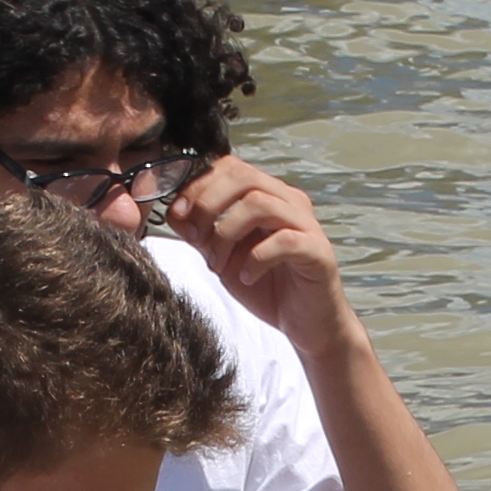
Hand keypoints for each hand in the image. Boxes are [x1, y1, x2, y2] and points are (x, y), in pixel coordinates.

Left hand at [163, 155, 358, 354]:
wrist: (305, 323)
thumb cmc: (267, 287)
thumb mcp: (222, 257)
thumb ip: (200, 233)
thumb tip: (173, 211)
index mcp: (267, 195)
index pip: (230, 167)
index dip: (198, 186)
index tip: (178, 215)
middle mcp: (288, 202)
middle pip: (244, 177)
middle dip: (209, 204)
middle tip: (196, 238)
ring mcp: (306, 224)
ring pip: (259, 204)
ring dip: (227, 233)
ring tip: (218, 264)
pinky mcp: (317, 251)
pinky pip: (284, 240)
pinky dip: (256, 258)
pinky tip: (246, 276)